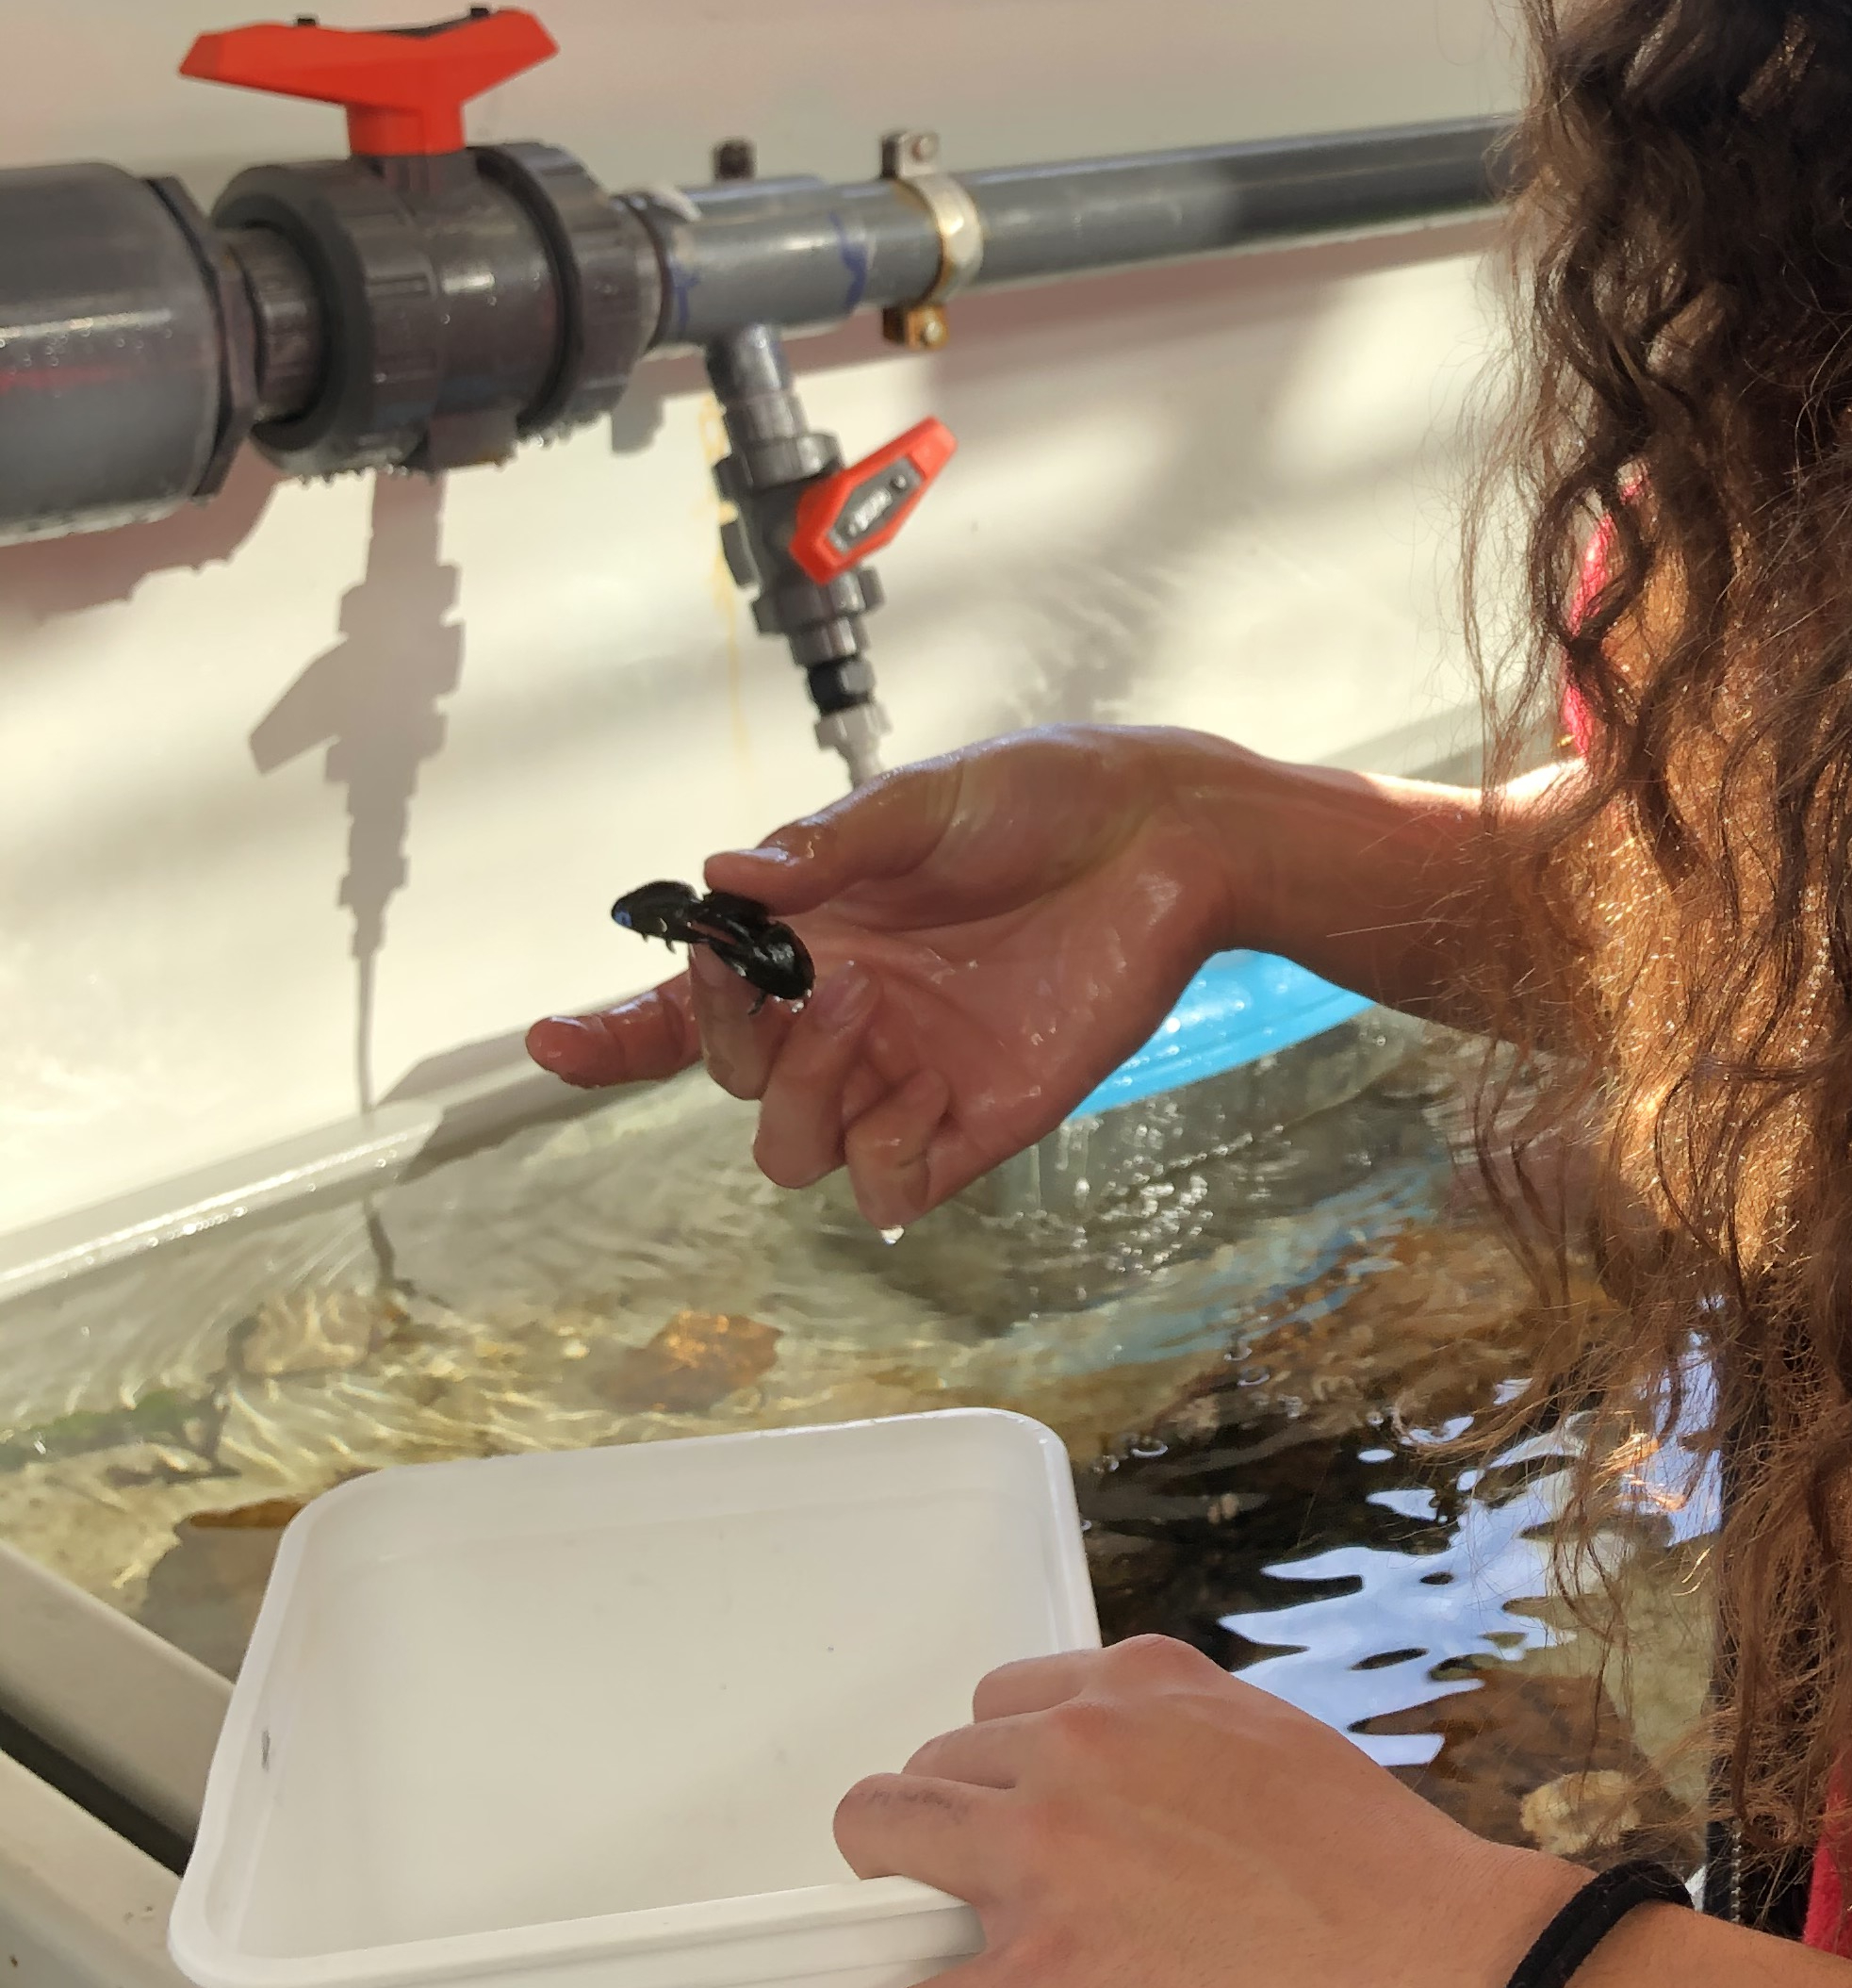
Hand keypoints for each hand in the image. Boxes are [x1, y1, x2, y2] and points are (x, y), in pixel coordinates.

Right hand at [522, 728, 1243, 1232]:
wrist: (1167, 837)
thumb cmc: (1040, 798)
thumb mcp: (922, 803)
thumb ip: (824, 849)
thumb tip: (722, 876)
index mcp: (810, 936)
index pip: (686, 1009)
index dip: (610, 1036)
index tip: (549, 1045)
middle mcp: (845, 1013)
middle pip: (732, 1081)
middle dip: (736, 1043)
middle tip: (817, 982)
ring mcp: (908, 1072)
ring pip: (794, 1149)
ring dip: (807, 1099)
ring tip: (870, 1017)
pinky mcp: (979, 1120)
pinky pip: (892, 1189)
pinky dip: (885, 1165)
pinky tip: (921, 1105)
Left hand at [784, 1635, 1581, 1987]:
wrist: (1444, 1975)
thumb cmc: (1387, 1883)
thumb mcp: (1276, 1751)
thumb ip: (1187, 1759)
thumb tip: (1149, 1818)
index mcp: (1143, 1688)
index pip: (1008, 1701)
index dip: (998, 1769)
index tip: (1004, 1815)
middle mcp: (1077, 1748)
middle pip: (934, 1769)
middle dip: (939, 1831)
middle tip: (967, 1899)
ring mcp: (1049, 1864)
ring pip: (886, 1845)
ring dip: (881, 1904)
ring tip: (891, 1960)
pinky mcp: (1040, 1987)